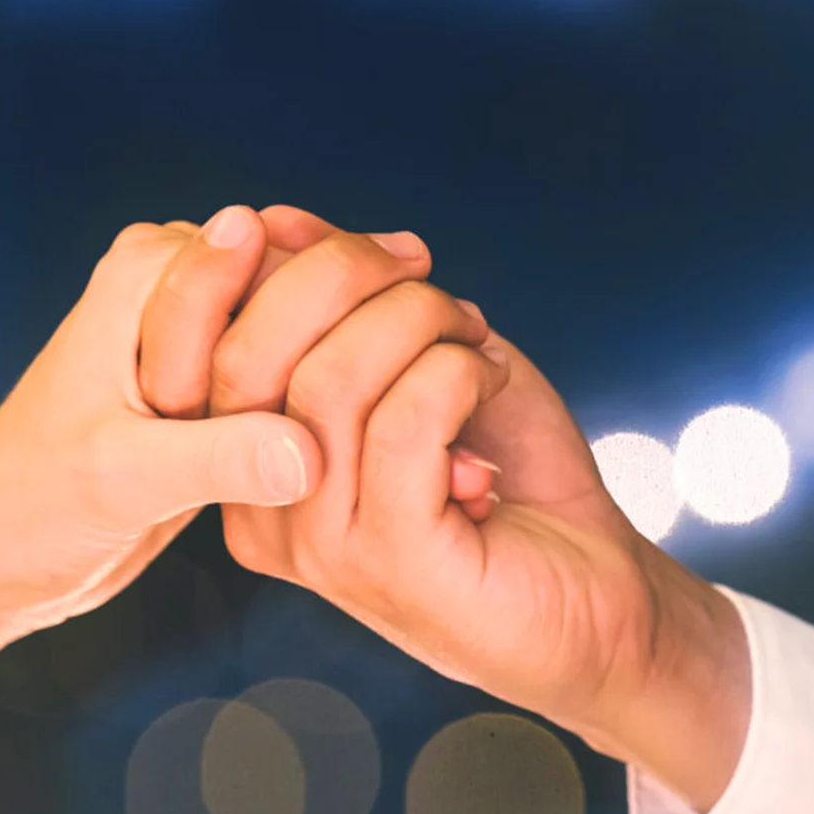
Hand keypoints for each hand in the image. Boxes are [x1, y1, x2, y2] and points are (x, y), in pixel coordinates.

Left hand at [0, 210, 420, 744]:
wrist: (2, 546)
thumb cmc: (37, 504)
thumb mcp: (126, 481)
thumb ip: (217, 458)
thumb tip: (307, 452)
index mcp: (144, 282)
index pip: (264, 253)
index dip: (351, 274)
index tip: (427, 285)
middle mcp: (173, 291)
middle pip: (300, 277)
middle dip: (378, 302)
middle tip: (463, 320)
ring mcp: (199, 337)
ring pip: (309, 321)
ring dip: (373, 341)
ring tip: (460, 350)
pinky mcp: (215, 387)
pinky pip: (299, 365)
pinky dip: (349, 381)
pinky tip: (408, 398)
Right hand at [154, 208, 750, 811]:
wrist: (596, 589)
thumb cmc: (509, 475)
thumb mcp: (421, 361)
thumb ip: (347, 304)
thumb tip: (278, 224)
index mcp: (253, 463)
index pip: (216, 339)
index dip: (288, 263)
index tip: (382, 247)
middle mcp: (267, 510)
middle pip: (254, 352)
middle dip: (349, 275)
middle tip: (429, 275)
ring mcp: (321, 544)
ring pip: (332, 379)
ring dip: (420, 323)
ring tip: (474, 339)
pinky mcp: (391, 560)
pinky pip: (403, 423)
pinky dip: (456, 373)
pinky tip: (489, 379)